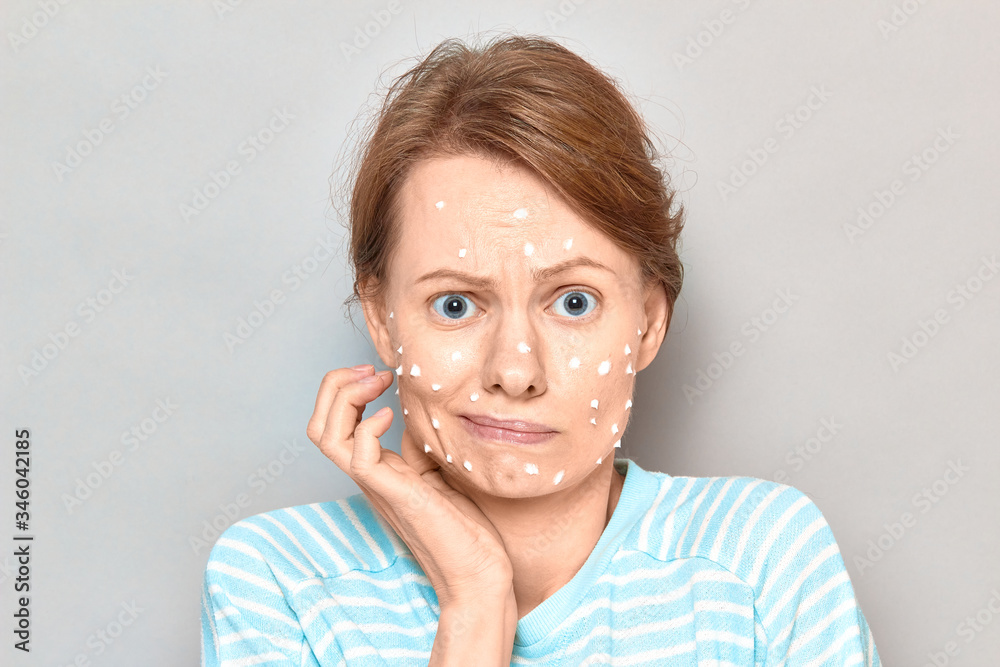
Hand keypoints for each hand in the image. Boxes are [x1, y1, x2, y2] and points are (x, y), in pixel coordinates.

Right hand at [306, 365, 515, 607]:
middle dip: (335, 385)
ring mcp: (377, 486)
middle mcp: (368, 476)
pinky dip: (367, 426)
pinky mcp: (395, 496)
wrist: (477, 573)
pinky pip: (358, 457)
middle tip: (371, 369)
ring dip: (345, 397)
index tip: (377, 371)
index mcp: (375, 469)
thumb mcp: (435, 471)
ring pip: (326, 436)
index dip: (344, 389)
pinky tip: (390, 415)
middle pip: (318, 425)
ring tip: (376, 381)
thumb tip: (409, 414)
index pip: (332, 424)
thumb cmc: (463, 529)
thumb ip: (415, 446)